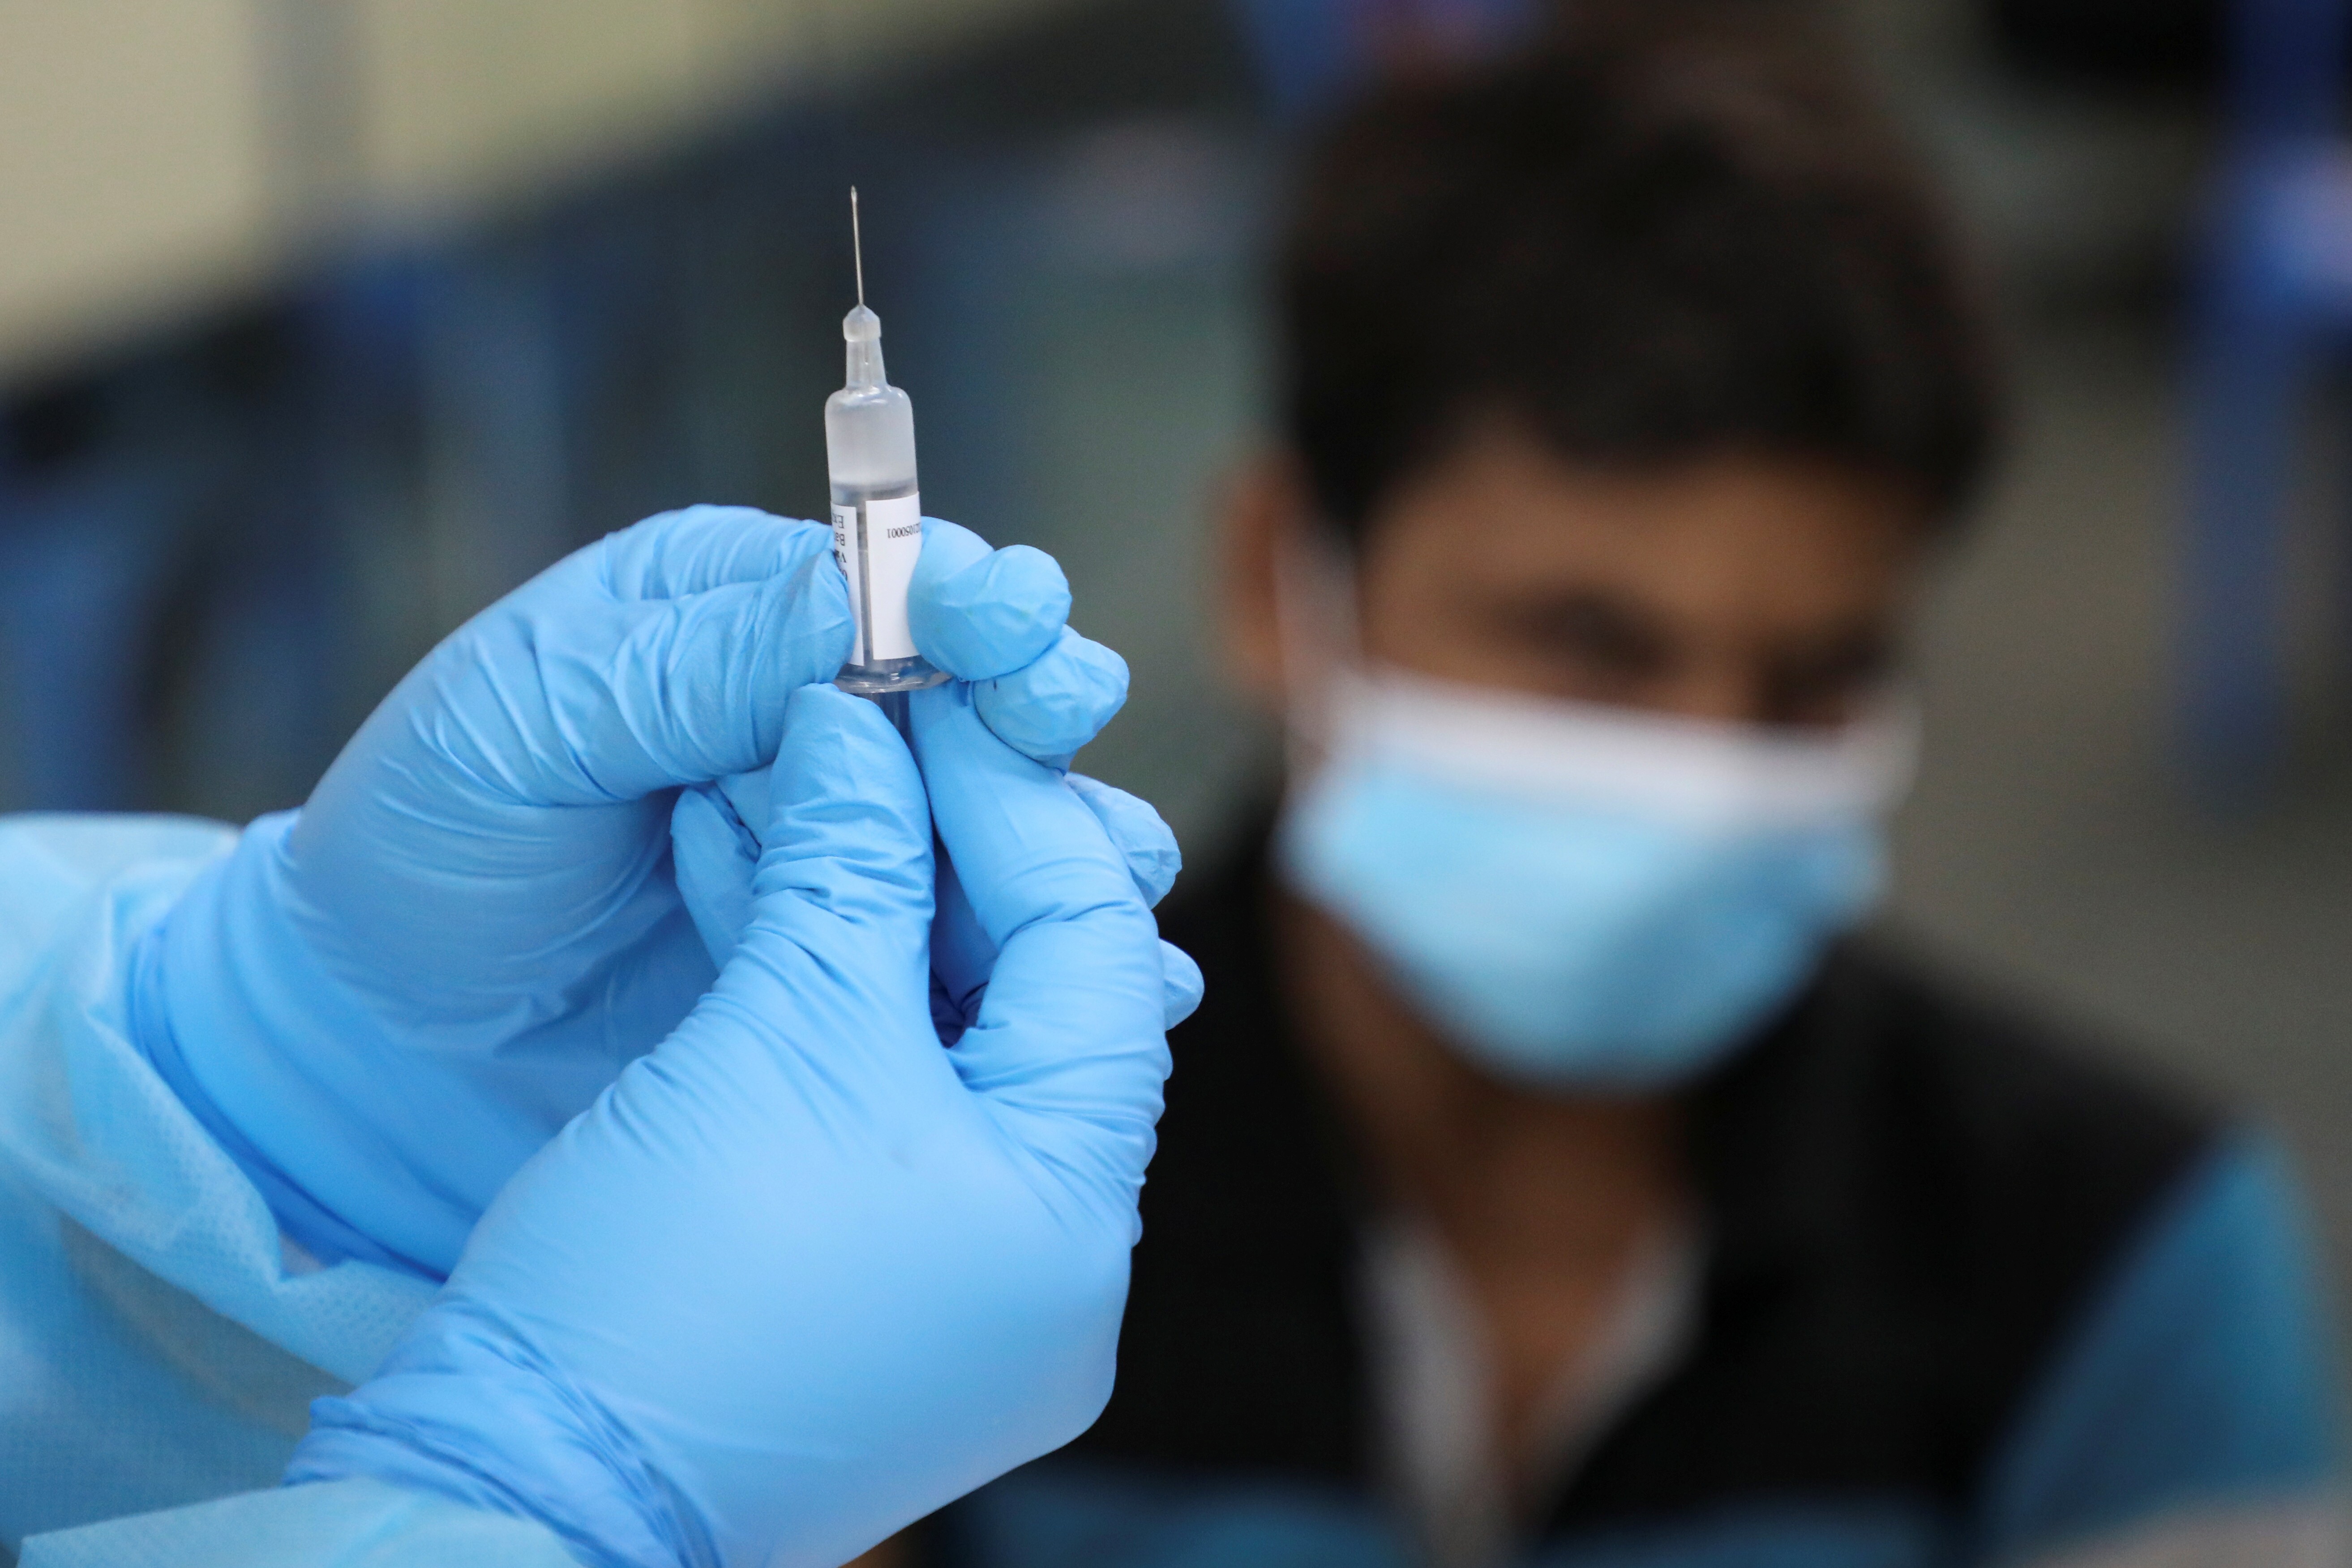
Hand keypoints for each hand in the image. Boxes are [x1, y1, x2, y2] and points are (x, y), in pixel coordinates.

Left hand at [132, 506, 1130, 1277]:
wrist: (378, 1036)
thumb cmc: (427, 846)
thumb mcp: (525, 720)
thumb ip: (689, 664)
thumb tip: (855, 609)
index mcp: (738, 616)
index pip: (895, 581)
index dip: (966, 592)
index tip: (1002, 618)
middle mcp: (821, 725)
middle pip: (984, 698)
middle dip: (1040, 699)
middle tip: (1057, 711)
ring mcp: (857, 851)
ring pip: (1011, 831)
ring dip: (1069, 839)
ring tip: (1105, 869)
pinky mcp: (867, 965)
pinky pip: (983, 950)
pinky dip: (1055, 963)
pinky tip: (1121, 983)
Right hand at [287, 681, 1179, 1567]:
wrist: (517, 1488)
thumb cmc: (664, 1281)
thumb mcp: (777, 1038)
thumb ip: (847, 864)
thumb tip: (861, 726)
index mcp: (1076, 1212)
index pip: (1094, 947)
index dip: (1013, 801)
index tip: (936, 698)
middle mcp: (1052, 1263)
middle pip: (1032, 995)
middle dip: (944, 851)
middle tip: (876, 732)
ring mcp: (966, 1288)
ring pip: (947, 1042)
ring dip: (869, 909)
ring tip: (802, 785)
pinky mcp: (873, 1286)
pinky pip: (884, 1107)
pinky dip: (829, 1001)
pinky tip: (757, 889)